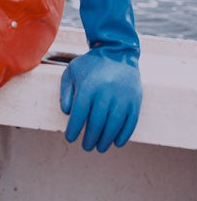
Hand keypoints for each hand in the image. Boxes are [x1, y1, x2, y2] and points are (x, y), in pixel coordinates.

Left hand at [60, 0, 141, 152]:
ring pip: (114, 124)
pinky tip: (117, 143)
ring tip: (99, 148)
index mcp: (89, 87)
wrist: (118, 52)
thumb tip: (67, 113)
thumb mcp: (71, 72)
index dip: (74, 128)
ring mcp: (123, 97)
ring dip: (106, 139)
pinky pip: (131, 121)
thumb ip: (65, 92)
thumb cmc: (90, 65)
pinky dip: (125, 134)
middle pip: (97, 122)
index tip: (70, 139)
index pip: (80, 114)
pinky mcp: (136, 100)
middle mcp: (106, 93)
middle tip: (86, 147)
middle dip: (90, 137)